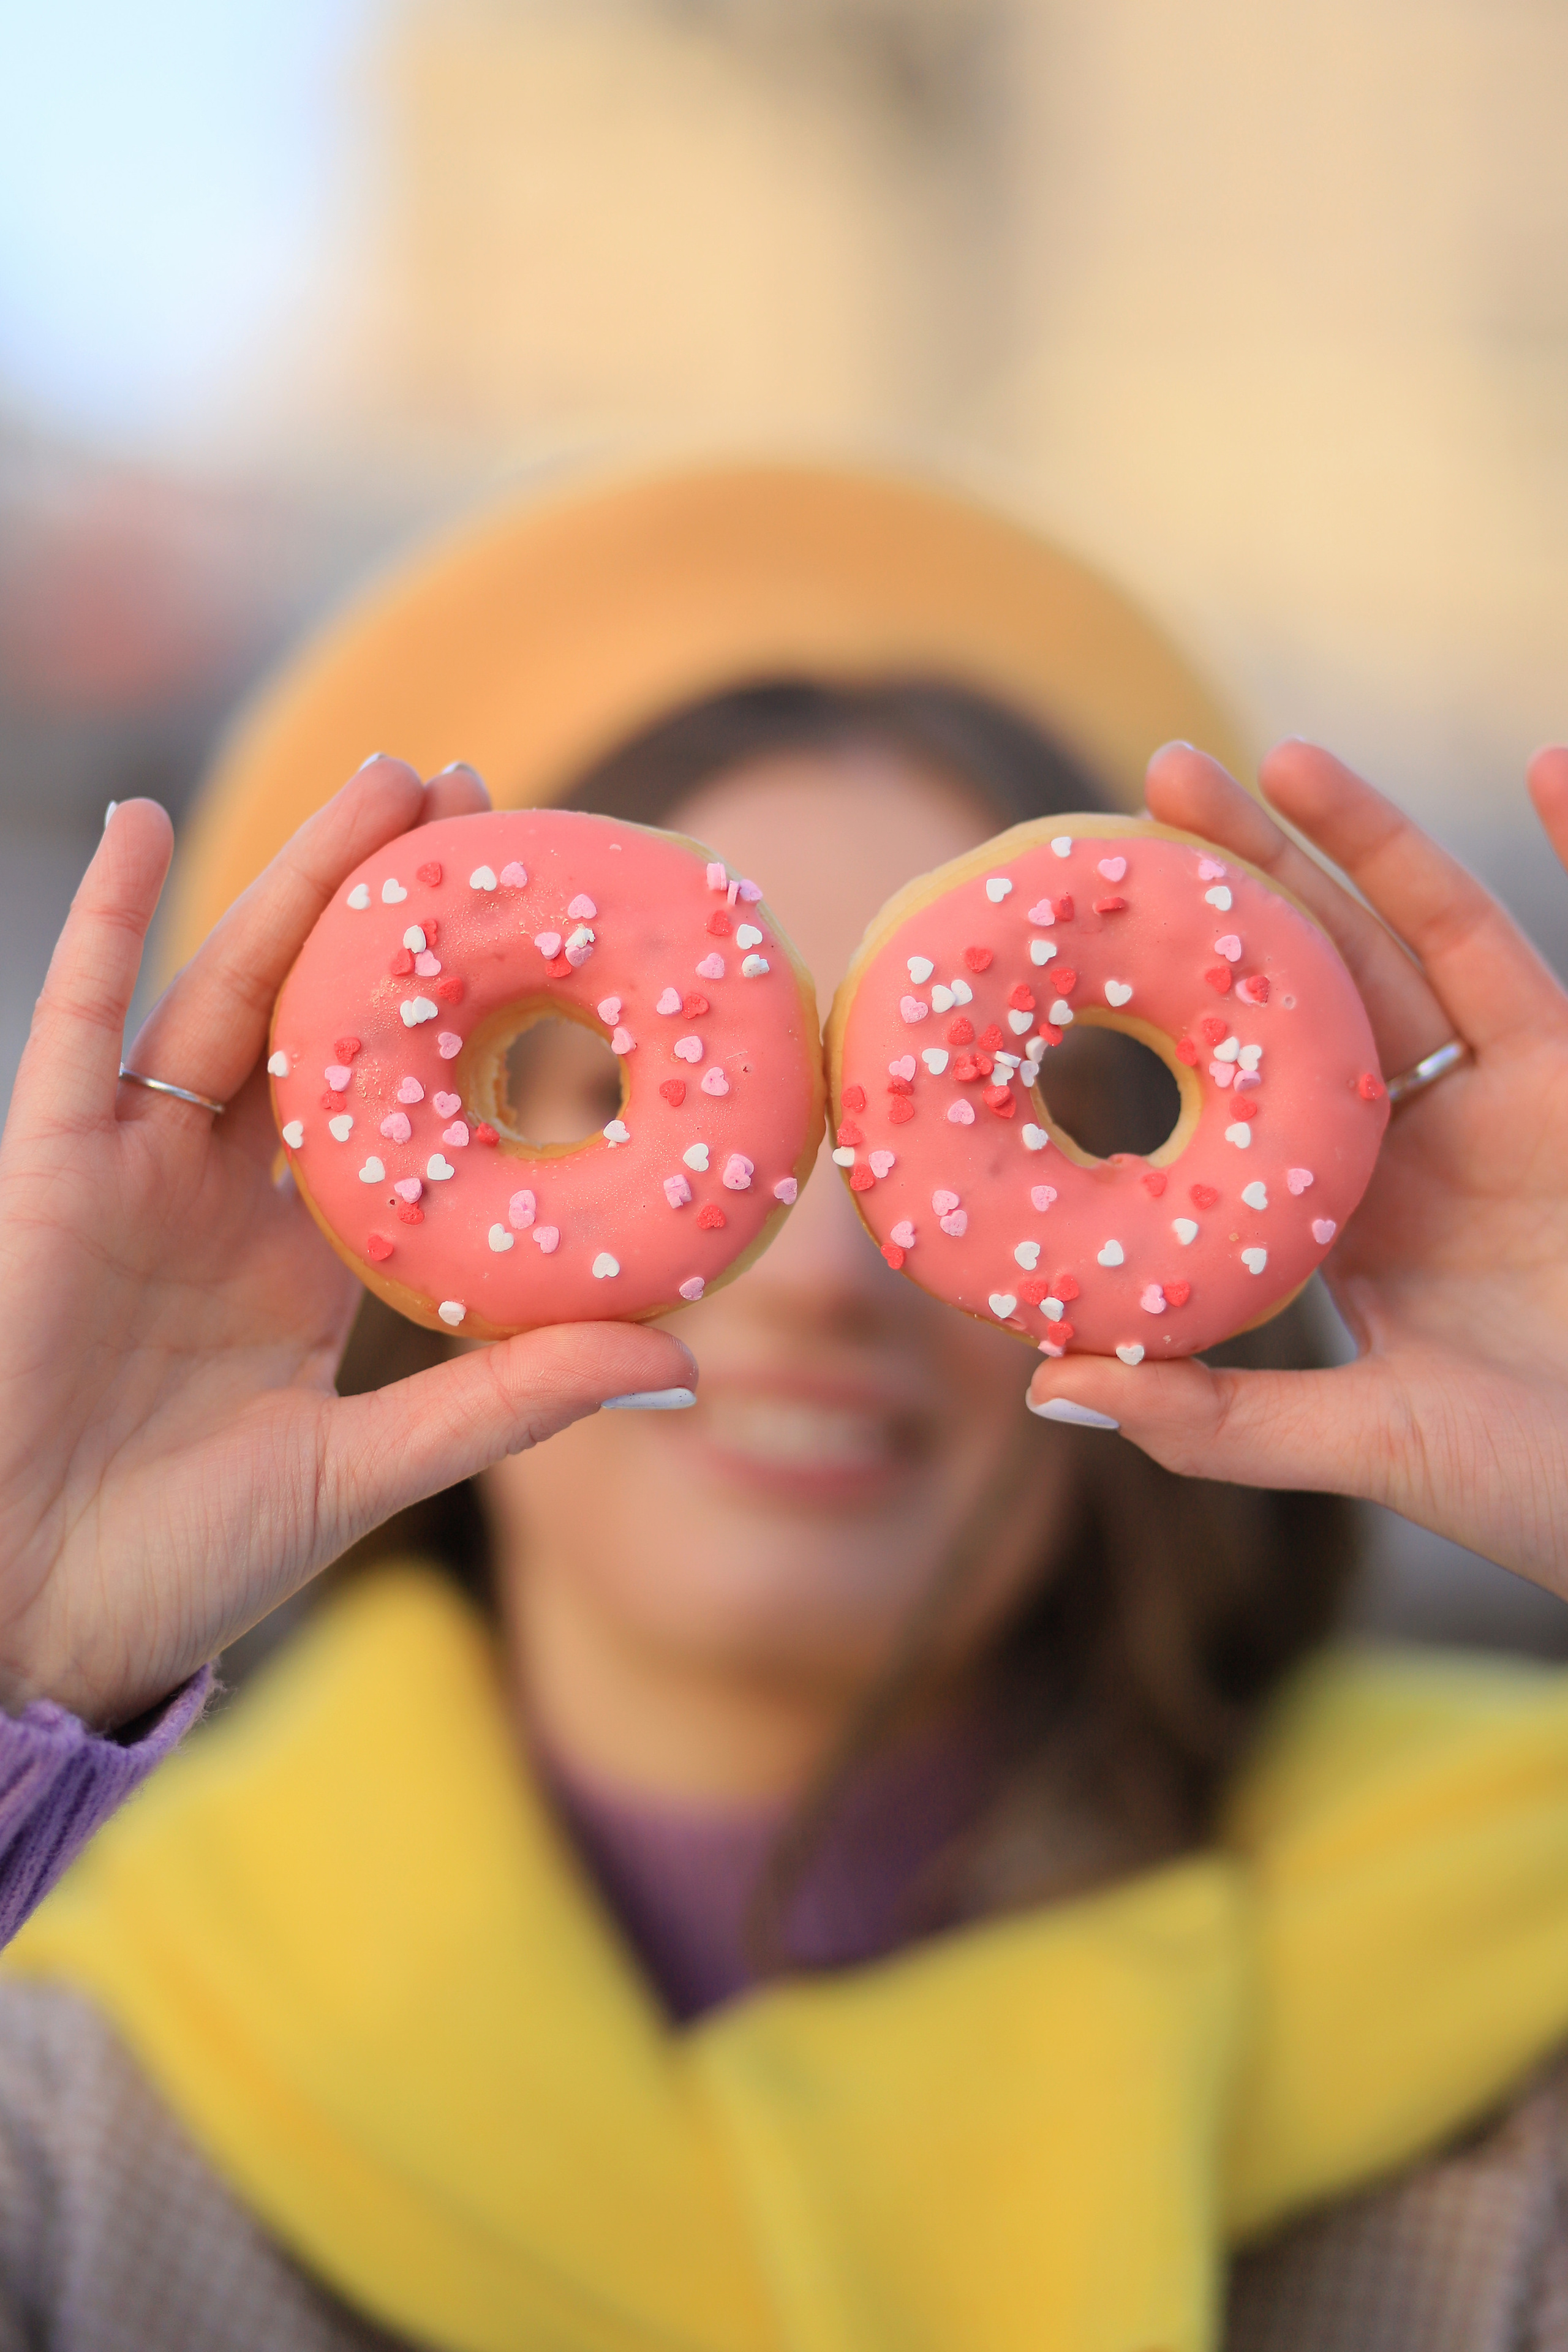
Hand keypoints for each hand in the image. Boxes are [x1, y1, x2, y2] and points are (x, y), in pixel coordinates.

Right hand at [0, 758, 694, 1726]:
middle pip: (320, 1011)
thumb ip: (511, 1402)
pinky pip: (79, 1028)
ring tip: (382, 782)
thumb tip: (680, 1362)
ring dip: (296, 883)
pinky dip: (106, 929)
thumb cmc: (185, 1562)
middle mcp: (227, 1191)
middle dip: (387, 902)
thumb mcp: (372, 1471)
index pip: (398, 1097)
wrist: (29, 1620)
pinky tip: (148, 826)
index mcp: (308, 1253)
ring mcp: (136, 1170)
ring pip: (227, 991)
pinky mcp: (49, 1170)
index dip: (463, 1006)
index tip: (539, 915)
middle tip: (472, 792)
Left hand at [1027, 738, 1567, 1593]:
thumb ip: (1220, 1420)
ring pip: (1426, 943)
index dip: (1175, 995)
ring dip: (1361, 843)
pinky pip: (1551, 954)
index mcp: (1341, 1210)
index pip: (1239, 1075)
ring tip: (1277, 756)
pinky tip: (1547, 765)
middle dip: (1248, 876)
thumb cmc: (1540, 1488)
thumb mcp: (1366, 1446)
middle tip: (1159, 778)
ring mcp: (1511, 1102)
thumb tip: (1046, 1389)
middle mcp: (1415, 1139)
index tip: (1088, 925)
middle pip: (1321, 977)